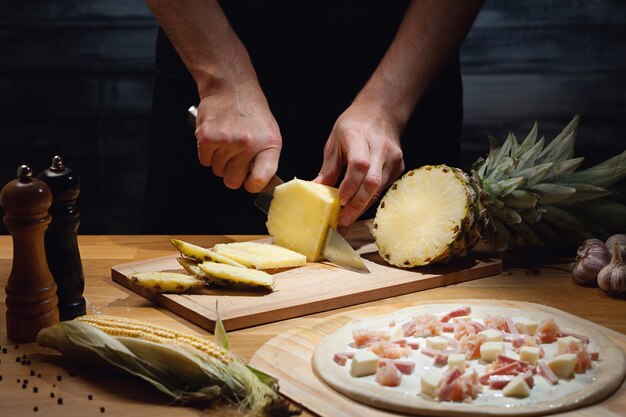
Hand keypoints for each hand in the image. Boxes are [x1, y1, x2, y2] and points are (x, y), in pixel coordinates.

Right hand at [195, 84, 281, 192]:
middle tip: (235, 157)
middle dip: (232, 174)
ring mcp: (226, 141)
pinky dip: (208, 154)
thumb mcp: (270, 135)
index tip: (250, 181)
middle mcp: (247, 143)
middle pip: (232, 182)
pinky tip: (216, 139)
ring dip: (220, 161)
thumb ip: (266, 161)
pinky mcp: (206, 137)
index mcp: (268, 144)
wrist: (231, 88)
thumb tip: (255, 185)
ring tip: (227, 143)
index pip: (259, 180)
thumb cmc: (252, 114)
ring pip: (217, 171)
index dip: (252, 185)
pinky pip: (204, 161)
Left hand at [314, 101, 404, 229]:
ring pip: (379, 189)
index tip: (339, 200)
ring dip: (362, 207)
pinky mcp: (399, 167)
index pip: (359, 164)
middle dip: (356, 205)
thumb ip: (328, 168)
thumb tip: (315, 191)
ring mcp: (393, 158)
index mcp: (359, 136)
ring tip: (347, 220)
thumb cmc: (353, 125)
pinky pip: (384, 188)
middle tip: (342, 221)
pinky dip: (370, 199)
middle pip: (372, 182)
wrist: (381, 112)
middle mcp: (380, 147)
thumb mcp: (335, 141)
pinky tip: (358, 208)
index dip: (350, 185)